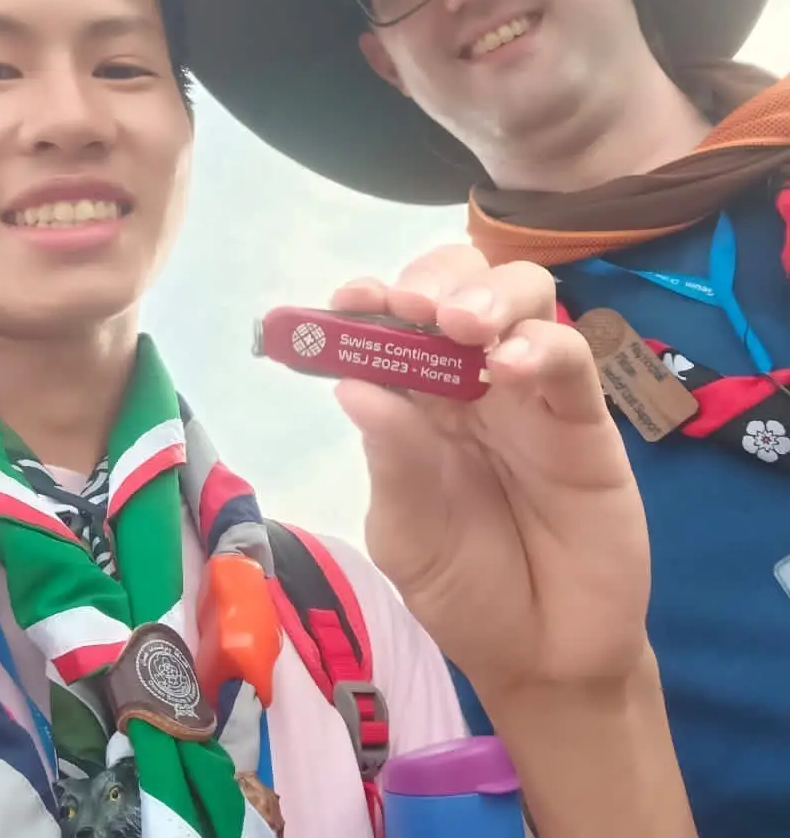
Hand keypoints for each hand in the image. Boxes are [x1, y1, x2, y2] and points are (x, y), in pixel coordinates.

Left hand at [332, 243, 650, 700]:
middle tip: (412, 306)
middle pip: (463, 286)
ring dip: (489, 294)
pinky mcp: (585, 419)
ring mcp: (532, 393)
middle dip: (434, 278)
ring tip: (460, 325)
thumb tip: (351, 386)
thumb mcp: (409, 536)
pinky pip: (572, 359)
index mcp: (418, 399)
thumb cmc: (466, 589)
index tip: (350, 298)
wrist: (546, 656)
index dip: (373, 300)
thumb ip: (392, 463)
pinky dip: (543, 346)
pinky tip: (510, 367)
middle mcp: (473, 381)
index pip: (396, 324)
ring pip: (524, 299)